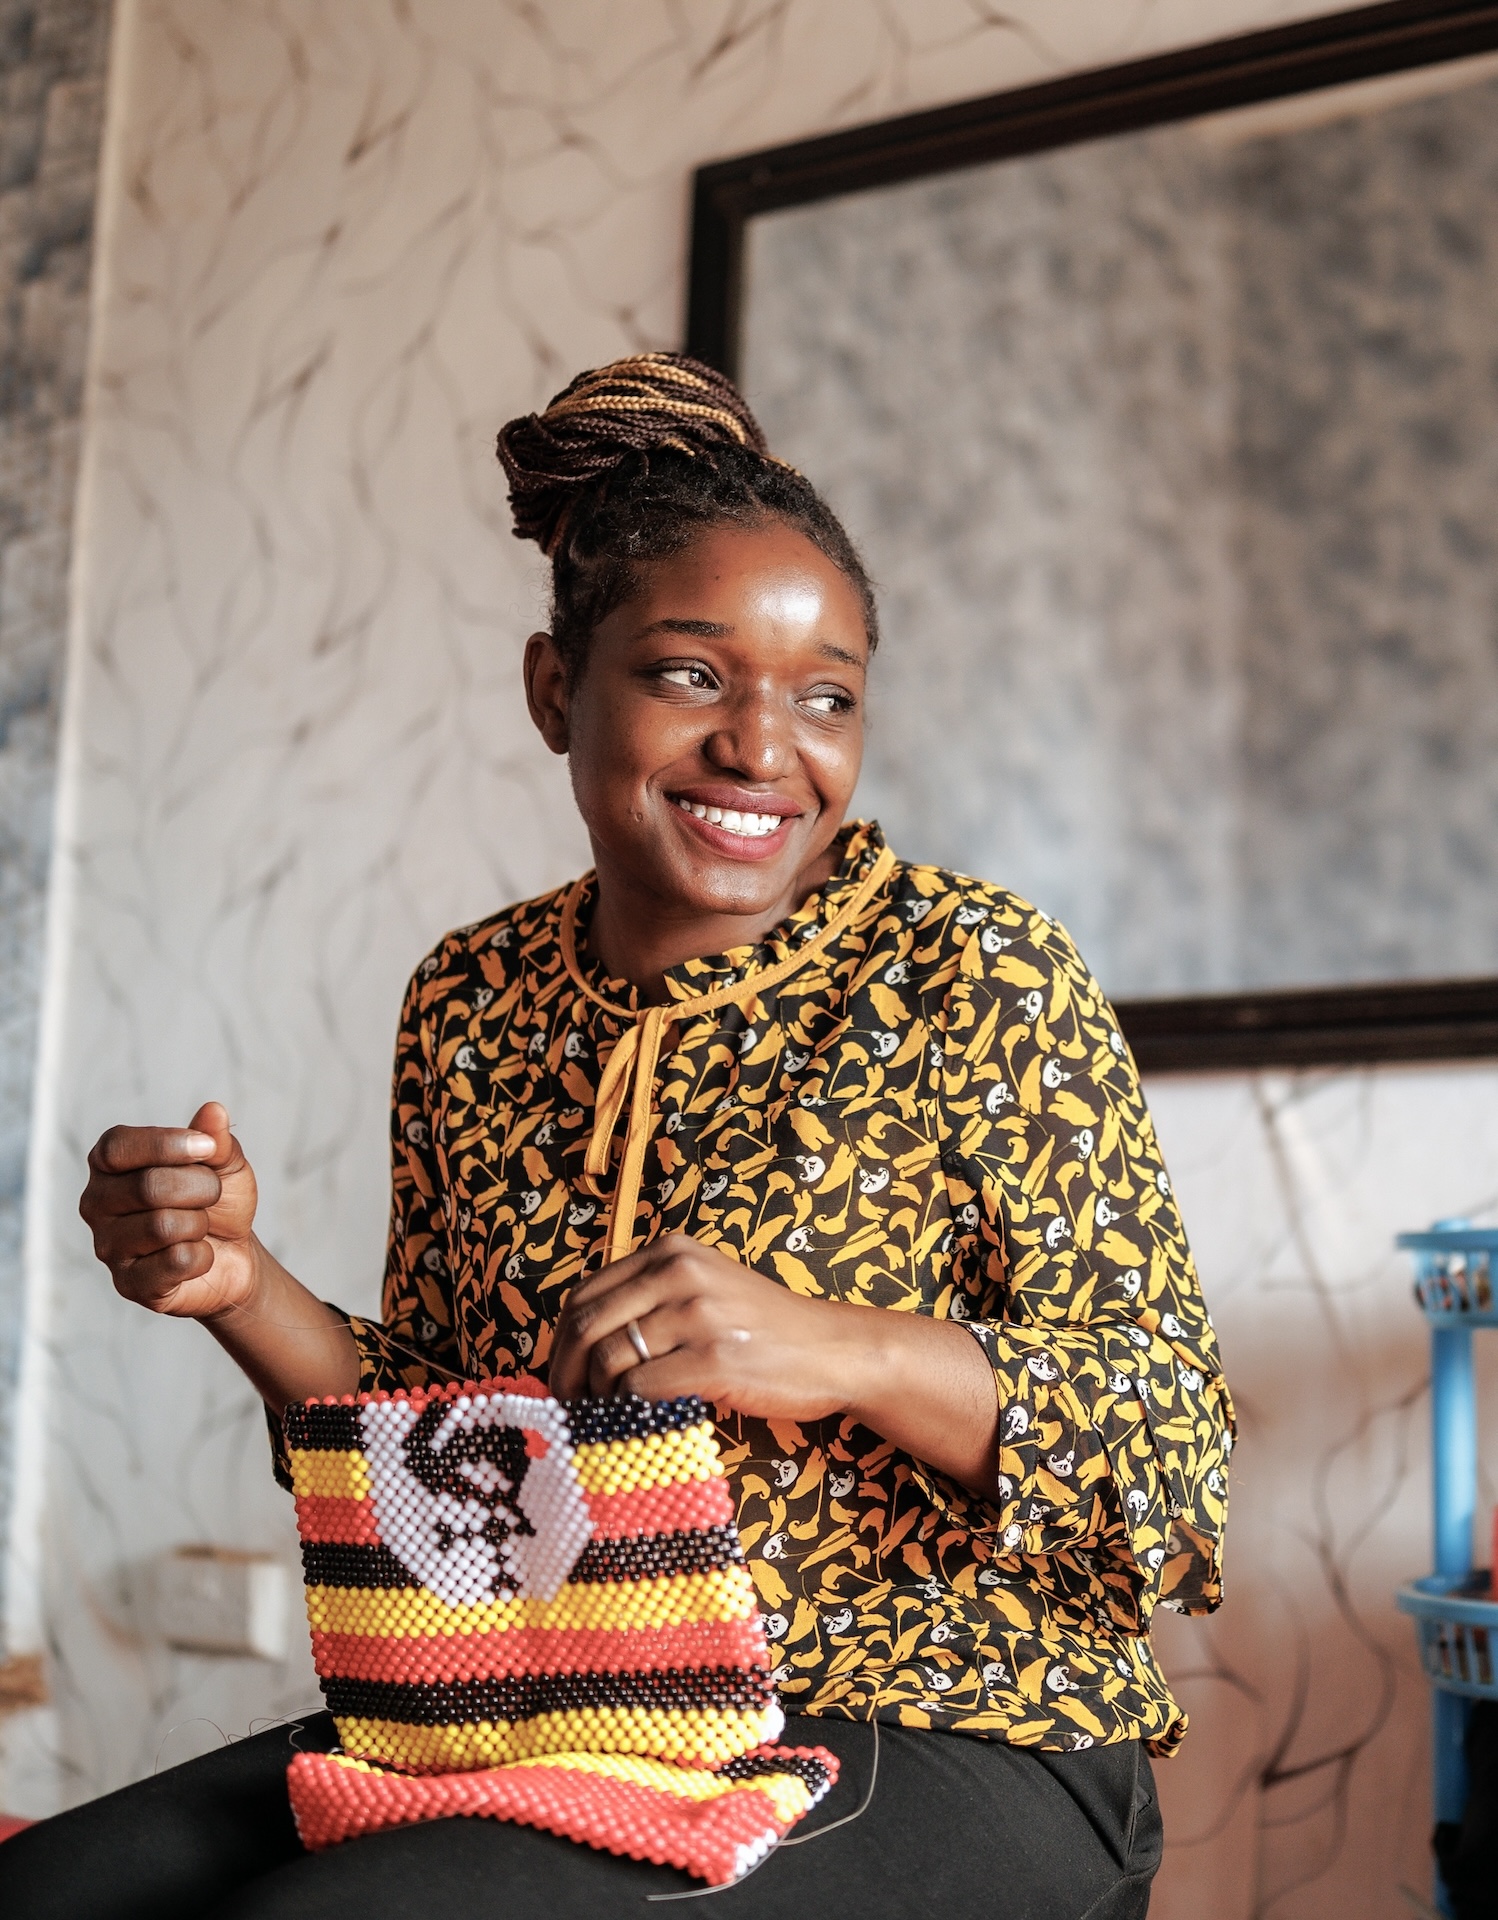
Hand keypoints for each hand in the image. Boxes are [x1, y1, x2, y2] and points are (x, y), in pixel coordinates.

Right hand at [81, 1100, 262, 1319]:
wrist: (233, 1253)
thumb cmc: (218, 1201)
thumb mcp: (225, 1163)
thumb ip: (215, 1139)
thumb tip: (213, 1111)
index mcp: (108, 1163)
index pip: (118, 1146)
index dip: (167, 1144)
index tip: (207, 1148)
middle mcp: (96, 1203)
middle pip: (149, 1186)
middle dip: (200, 1188)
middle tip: (211, 1195)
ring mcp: (107, 1246)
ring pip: (163, 1226)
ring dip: (200, 1223)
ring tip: (200, 1226)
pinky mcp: (128, 1284)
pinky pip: (176, 1262)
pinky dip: (202, 1256)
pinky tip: (197, 1255)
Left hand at [548, 1232, 867, 1420]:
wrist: (833, 1351)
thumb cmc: (764, 1330)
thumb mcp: (704, 1290)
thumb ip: (651, 1300)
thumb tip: (579, 1348)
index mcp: (671, 1252)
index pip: (584, 1295)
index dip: (560, 1344)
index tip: (560, 1377)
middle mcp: (679, 1273)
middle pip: (585, 1326)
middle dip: (565, 1375)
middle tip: (567, 1408)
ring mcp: (697, 1314)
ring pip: (608, 1359)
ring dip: (595, 1398)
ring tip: (603, 1417)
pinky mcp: (713, 1357)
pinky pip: (640, 1387)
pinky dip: (625, 1410)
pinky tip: (635, 1421)